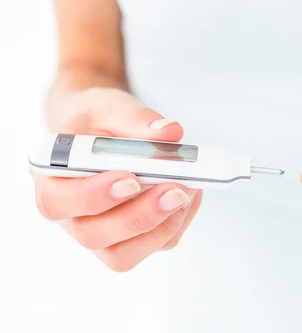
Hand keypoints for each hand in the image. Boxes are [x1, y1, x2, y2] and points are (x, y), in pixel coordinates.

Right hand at [31, 86, 201, 270]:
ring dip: (161, 226)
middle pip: (93, 234)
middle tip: (176, 188)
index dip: (94, 195)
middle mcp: (71, 215)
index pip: (57, 201)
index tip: (131, 179)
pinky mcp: (131, 239)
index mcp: (51, 180)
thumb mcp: (109, 107)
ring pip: (123, 254)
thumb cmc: (96, 122)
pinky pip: (156, 245)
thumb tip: (169, 133)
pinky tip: (190, 194)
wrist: (102, 130)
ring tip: (187, 190)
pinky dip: (178, 222)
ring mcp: (100, 232)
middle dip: (139, 215)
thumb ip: (135, 118)